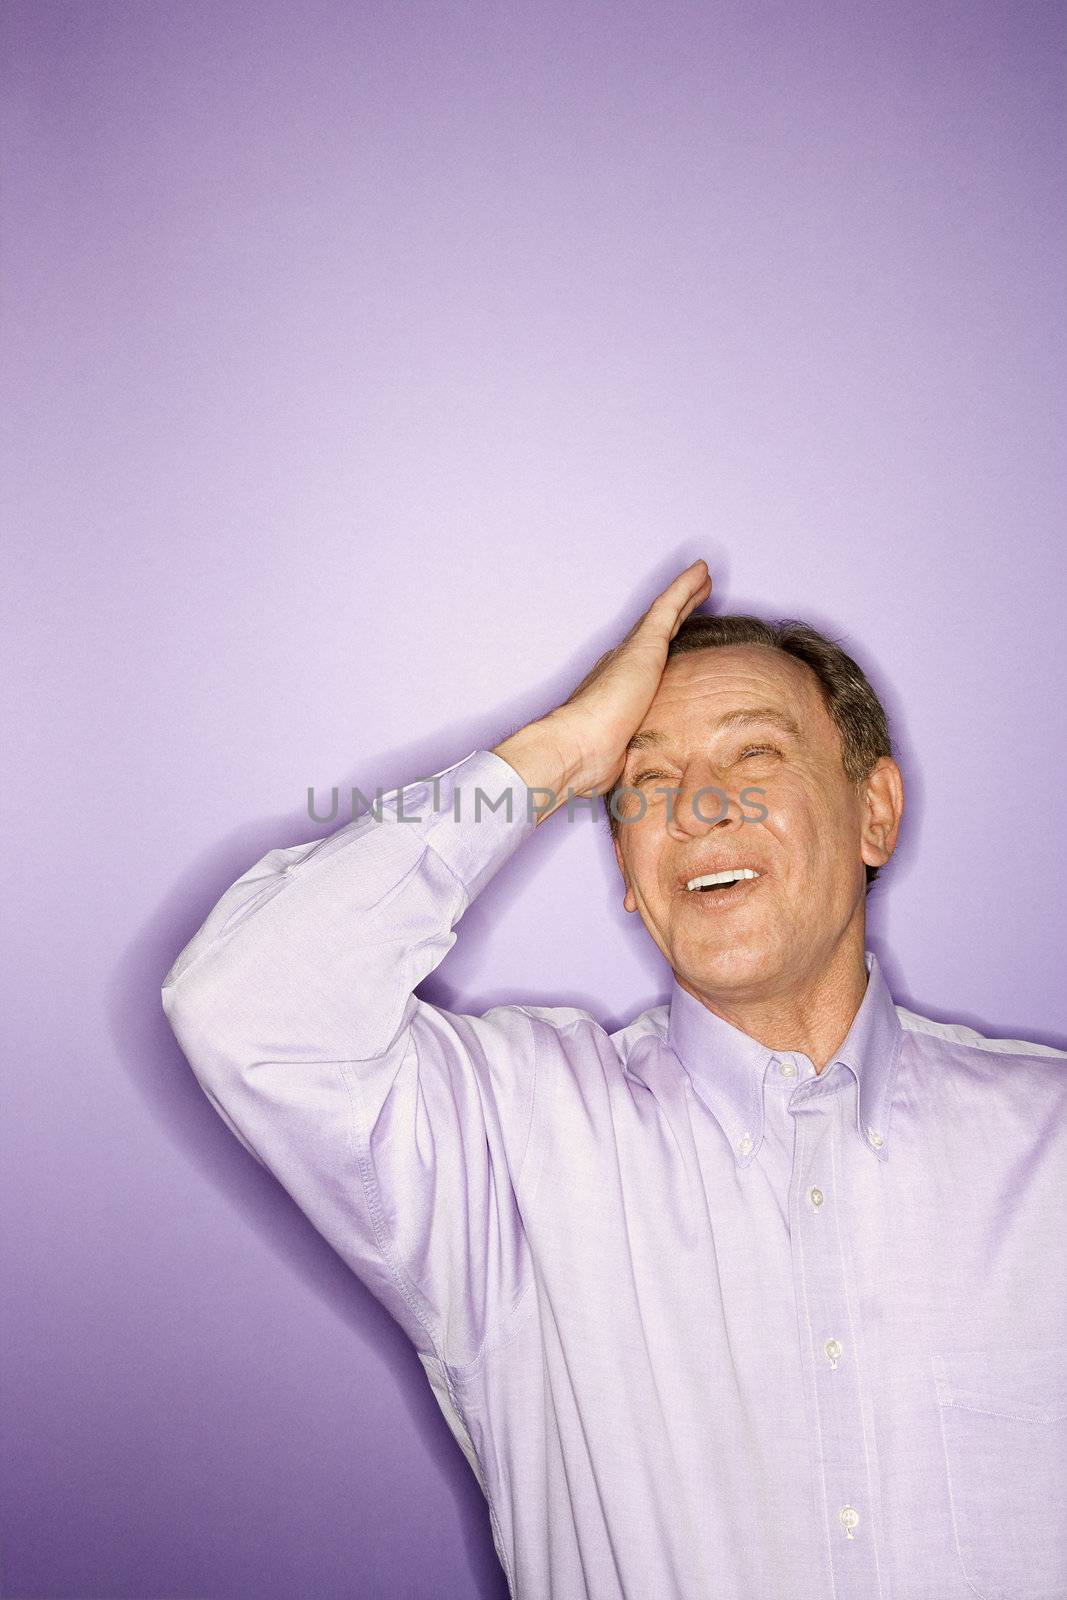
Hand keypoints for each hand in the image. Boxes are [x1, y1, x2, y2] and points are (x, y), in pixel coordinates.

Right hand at [544, 560, 711, 797]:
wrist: (576, 748)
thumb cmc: (590, 761)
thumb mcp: (620, 758)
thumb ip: (628, 757)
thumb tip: (631, 782)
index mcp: (617, 689)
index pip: (647, 662)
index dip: (662, 645)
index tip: (674, 635)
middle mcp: (621, 664)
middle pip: (657, 632)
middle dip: (676, 613)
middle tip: (695, 595)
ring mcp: (632, 653)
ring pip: (666, 613)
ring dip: (685, 594)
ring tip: (703, 577)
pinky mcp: (644, 646)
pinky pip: (670, 606)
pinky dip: (686, 587)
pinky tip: (702, 571)